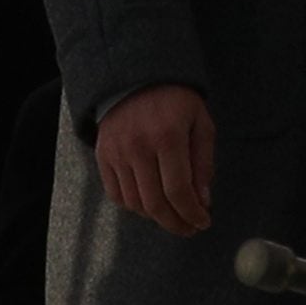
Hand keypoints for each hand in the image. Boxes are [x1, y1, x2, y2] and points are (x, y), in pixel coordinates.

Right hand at [94, 85, 215, 235]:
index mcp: (167, 136)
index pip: (178, 191)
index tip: (203, 222)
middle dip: (175, 223)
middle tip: (189, 228)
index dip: (192, 214)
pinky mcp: (102, 154)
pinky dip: (133, 206)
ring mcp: (116, 152)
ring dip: (155, 217)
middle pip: (155, 204)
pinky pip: (115, 194)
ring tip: (172, 215)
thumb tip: (203, 201)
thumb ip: (203, 162)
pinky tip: (149, 203)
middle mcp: (138, 146)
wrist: (136, 76)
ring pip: (134, 203)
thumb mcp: (200, 123)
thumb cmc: (176, 100)